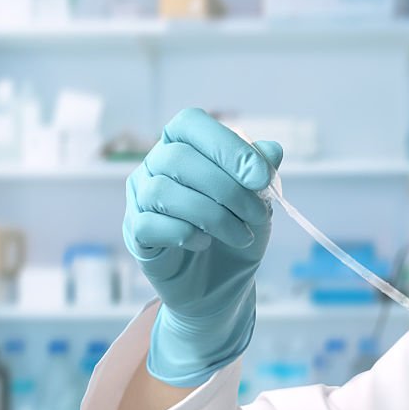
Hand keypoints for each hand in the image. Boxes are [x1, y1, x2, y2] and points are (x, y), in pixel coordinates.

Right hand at [123, 108, 282, 385]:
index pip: (190, 124)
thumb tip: (272, 151)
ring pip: (164, 191)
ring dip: (213, 215)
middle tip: (258, 215)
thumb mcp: (258, 201)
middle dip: (228, 188)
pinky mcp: (136, 233)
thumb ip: (262, 172)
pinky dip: (185, 233)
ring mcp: (140, 199)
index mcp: (183, 145)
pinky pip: (150, 224)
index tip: (260, 177)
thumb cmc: (236, 232)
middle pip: (179, 158)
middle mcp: (155, 166)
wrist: (222, 285)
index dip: (226, 145)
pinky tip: (205, 243)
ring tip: (240, 235)